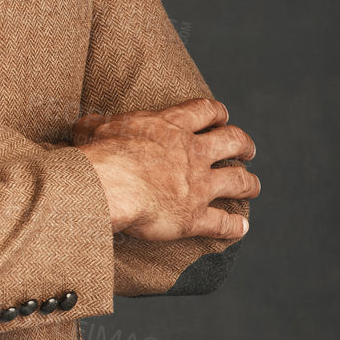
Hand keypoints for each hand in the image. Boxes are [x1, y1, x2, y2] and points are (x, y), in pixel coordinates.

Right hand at [71, 96, 257, 239]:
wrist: (109, 185)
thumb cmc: (100, 155)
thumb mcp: (96, 128)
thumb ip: (99, 125)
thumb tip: (86, 123)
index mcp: (171, 127)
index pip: (205, 111)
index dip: (217, 113)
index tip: (222, 117)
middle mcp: (193, 152)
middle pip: (233, 141)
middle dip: (244, 145)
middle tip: (247, 150)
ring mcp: (198, 185)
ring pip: (238, 181)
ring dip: (250, 183)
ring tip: (254, 185)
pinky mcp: (195, 216)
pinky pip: (223, 222)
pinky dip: (235, 226)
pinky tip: (241, 228)